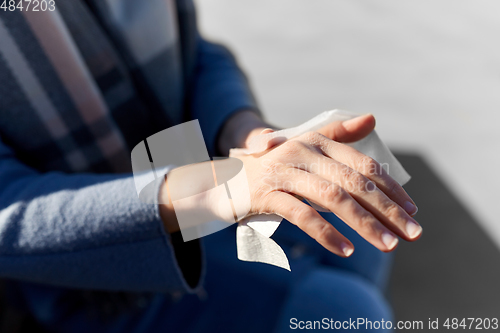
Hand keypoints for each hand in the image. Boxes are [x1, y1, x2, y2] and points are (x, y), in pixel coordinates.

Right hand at [235, 114, 419, 256]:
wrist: (225, 180)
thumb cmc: (272, 169)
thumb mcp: (304, 151)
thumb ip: (337, 136)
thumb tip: (372, 118)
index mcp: (315, 141)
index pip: (362, 163)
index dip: (390, 188)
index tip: (412, 212)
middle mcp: (301, 151)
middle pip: (354, 181)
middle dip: (387, 209)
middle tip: (412, 235)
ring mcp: (283, 172)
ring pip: (333, 197)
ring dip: (364, 223)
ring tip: (388, 245)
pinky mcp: (266, 194)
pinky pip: (301, 214)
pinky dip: (326, 232)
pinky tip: (345, 250)